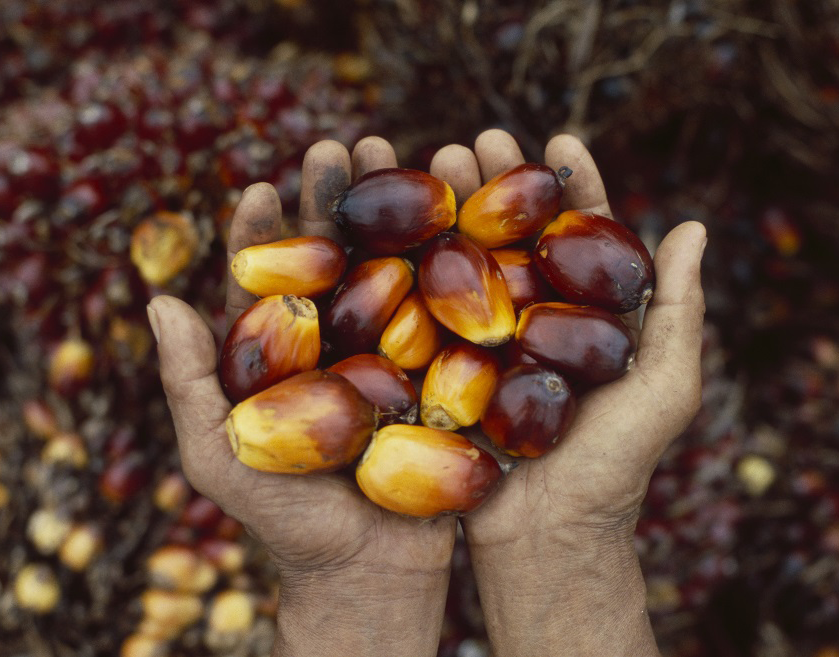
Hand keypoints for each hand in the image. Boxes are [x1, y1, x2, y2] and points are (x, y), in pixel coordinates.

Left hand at [147, 137, 455, 656]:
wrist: (372, 570)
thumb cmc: (287, 521)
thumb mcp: (221, 455)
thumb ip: (191, 383)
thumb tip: (157, 302)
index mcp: (281, 354)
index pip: (267, 278)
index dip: (260, 230)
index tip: (260, 186)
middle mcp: (337, 341)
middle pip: (335, 258)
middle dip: (336, 201)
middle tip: (346, 143)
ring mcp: (392, 351)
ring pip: (392, 269)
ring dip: (398, 213)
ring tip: (407, 157)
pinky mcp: (441, 370)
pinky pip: (446, 311)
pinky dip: (451, 263)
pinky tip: (461, 217)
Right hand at [429, 129, 706, 656]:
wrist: (547, 536)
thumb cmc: (616, 468)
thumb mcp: (665, 389)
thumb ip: (680, 311)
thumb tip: (697, 229)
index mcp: (590, 317)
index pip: (583, 236)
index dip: (573, 185)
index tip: (557, 139)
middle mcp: (536, 320)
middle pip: (517, 236)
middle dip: (498, 182)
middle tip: (475, 140)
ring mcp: (486, 341)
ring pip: (470, 261)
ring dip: (452, 208)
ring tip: (433, 160)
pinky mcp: (446, 366)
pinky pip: (429, 310)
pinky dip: (415, 266)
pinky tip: (397, 224)